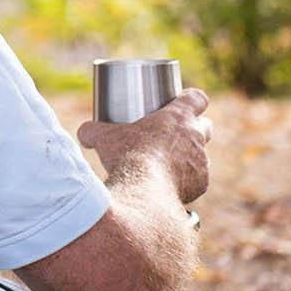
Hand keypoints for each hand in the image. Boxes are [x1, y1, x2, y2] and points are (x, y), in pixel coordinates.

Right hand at [78, 88, 212, 205]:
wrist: (144, 192)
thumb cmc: (126, 157)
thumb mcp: (103, 137)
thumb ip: (93, 130)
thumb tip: (84, 134)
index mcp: (178, 117)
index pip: (197, 98)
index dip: (191, 99)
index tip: (179, 103)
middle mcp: (196, 137)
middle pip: (205, 126)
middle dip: (194, 127)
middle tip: (174, 133)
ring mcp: (201, 162)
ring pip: (201, 154)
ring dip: (189, 156)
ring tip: (170, 162)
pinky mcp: (200, 185)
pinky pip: (197, 179)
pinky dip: (187, 180)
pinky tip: (171, 183)